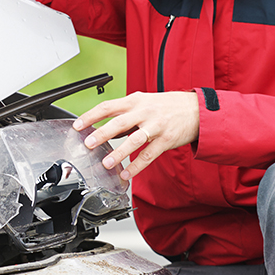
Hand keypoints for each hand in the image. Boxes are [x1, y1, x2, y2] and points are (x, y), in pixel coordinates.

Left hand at [74, 91, 199, 179]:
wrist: (197, 109)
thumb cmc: (166, 106)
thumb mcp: (144, 102)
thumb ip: (124, 114)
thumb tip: (103, 127)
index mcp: (135, 101)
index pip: (108, 106)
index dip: (91, 116)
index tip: (77, 125)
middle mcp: (144, 112)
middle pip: (119, 122)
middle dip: (101, 133)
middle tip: (88, 143)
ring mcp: (156, 126)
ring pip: (134, 140)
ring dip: (119, 152)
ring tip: (106, 163)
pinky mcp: (166, 140)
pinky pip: (149, 154)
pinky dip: (137, 166)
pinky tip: (127, 173)